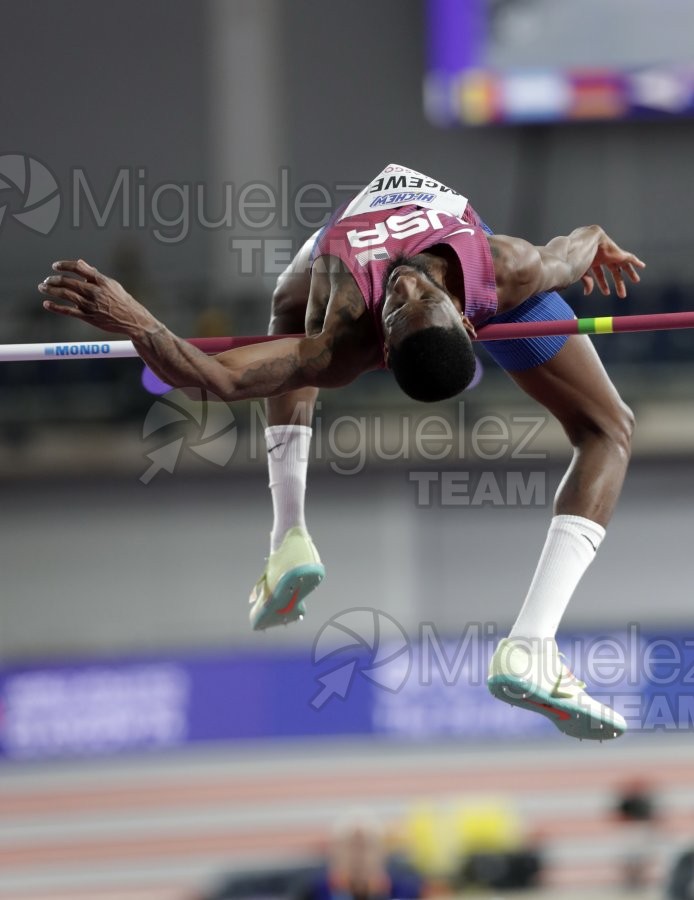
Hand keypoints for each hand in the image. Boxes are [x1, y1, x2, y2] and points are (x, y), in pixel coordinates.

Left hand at [39, 259, 159, 335]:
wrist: (133, 320)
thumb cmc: (123, 301)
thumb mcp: (111, 284)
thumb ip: (94, 274)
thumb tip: (81, 263)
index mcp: (101, 281)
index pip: (79, 268)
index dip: (64, 265)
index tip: (55, 266)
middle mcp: (95, 291)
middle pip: (68, 282)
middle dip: (54, 280)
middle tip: (46, 280)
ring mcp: (91, 305)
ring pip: (66, 295)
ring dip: (51, 290)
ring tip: (42, 288)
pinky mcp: (89, 317)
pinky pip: (68, 311)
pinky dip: (56, 307)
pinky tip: (47, 304)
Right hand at [581, 229, 645, 298]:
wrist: (584, 243)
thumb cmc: (577, 257)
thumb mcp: (580, 272)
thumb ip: (586, 281)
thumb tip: (588, 293)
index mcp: (592, 260)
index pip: (599, 274)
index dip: (603, 284)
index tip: (607, 293)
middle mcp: (602, 257)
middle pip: (613, 271)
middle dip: (618, 282)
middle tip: (622, 294)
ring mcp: (610, 254)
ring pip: (622, 265)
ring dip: (629, 273)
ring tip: (636, 281)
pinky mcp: (618, 253)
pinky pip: (629, 257)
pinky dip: (636, 262)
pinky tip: (642, 266)